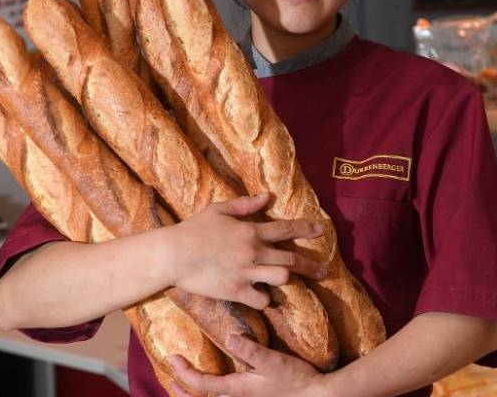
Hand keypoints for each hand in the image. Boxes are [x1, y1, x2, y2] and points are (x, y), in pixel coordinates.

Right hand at [168, 193, 326, 309]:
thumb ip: (245, 205)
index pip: (286, 229)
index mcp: (251, 231)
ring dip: (284, 278)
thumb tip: (266, 196)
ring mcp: (246, 272)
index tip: (322, 230)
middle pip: (291, 259)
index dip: (306, 229)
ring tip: (284, 279)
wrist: (173, 254)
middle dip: (311, 266)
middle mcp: (253, 252)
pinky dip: (264, 299)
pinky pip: (262, 299)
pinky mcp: (236, 291)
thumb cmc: (193, 229)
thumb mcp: (219, 210)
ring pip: (281, 277)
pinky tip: (260, 295)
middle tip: (324, 271)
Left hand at [169, 335, 328, 396]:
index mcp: (237, 389)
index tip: (174, 358)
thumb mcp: (273, 362)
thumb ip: (250, 350)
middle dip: (183, 391)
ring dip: (197, 392)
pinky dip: (214, 391)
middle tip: (170, 380)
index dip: (185, 372)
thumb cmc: (295, 380)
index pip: (203, 383)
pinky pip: (226, 396)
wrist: (315, 396)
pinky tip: (218, 381)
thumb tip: (229, 337)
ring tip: (187, 383)